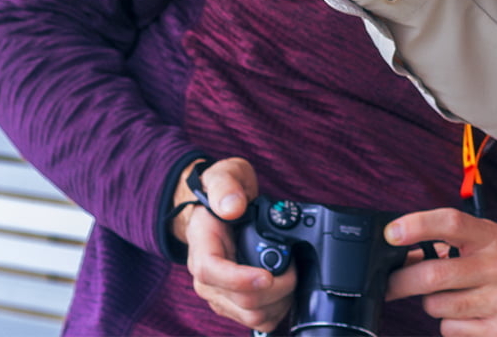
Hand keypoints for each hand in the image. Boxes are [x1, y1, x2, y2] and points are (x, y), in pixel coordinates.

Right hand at [169, 157, 294, 332]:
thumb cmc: (224, 192)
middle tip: (294, 265)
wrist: (222, 209)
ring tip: (291, 275)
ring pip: (250, 315)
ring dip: (279, 300)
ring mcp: (219, 293)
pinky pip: (256, 320)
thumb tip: (233, 206)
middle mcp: (206, 277)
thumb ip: (226, 186)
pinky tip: (285, 289)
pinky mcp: (233, 303)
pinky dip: (277, 310)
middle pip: (239, 299)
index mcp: (202, 246)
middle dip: (276, 287)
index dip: (240, 279)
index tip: (268, 275)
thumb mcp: (225, 175)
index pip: (211, 271)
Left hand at [383, 207, 496, 336]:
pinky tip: (467, 318)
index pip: (452, 223)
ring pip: (437, 305)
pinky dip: (448, 325)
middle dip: (401, 282)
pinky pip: (449, 328)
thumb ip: (445, 243)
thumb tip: (396, 249)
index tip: (391, 233)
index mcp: (493, 238)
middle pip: (434, 274)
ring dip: (432, 304)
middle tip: (388, 285)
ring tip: (450, 299)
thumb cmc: (496, 272)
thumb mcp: (481, 247)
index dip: (419, 225)